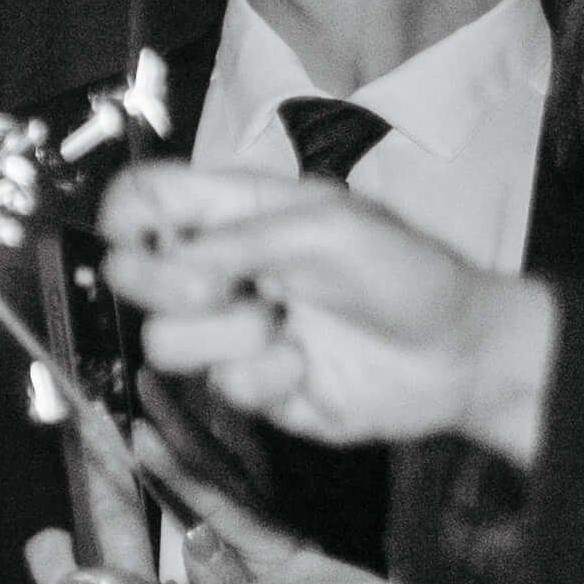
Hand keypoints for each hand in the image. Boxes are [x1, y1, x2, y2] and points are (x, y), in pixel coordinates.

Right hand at [87, 164, 554, 463]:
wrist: (458, 357)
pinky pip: (217, 386)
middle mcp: (222, 268)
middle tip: (223, 289)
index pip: (142, 197)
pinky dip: (265, 379)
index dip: (125, 216)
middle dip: (167, 285)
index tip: (145, 239)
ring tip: (284, 330)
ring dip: (227, 338)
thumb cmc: (409, 275)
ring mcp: (229, 329)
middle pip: (129, 271)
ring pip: (162, 339)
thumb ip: (241, 237)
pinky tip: (305, 367)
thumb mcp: (331, 230)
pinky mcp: (246, 384)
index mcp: (237, 213)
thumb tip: (170, 255)